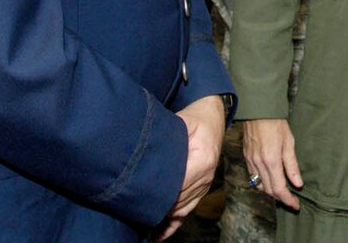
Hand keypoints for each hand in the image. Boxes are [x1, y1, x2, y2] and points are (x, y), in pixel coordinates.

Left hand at [153, 95, 226, 241]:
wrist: (213, 116)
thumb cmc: (196, 118)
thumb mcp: (181, 123)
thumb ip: (168, 141)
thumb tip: (149, 160)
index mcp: (202, 160)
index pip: (178, 185)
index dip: (159, 192)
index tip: (139, 196)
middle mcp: (206, 176)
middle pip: (178, 200)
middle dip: (158, 205)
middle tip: (134, 208)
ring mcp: (206, 184)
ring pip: (182, 208)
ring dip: (164, 215)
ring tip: (142, 220)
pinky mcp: (203, 188)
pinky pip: (189, 209)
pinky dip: (174, 223)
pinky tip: (160, 234)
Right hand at [243, 118, 302, 209]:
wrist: (259, 110)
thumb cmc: (276, 124)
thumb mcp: (289, 143)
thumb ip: (292, 165)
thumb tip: (298, 184)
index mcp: (271, 161)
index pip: (279, 189)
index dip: (288, 200)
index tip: (295, 205)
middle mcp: (259, 164)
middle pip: (268, 190)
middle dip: (280, 198)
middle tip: (291, 200)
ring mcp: (250, 161)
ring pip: (259, 185)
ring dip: (270, 192)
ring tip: (282, 191)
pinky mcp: (246, 157)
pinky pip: (253, 177)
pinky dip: (262, 183)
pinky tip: (269, 180)